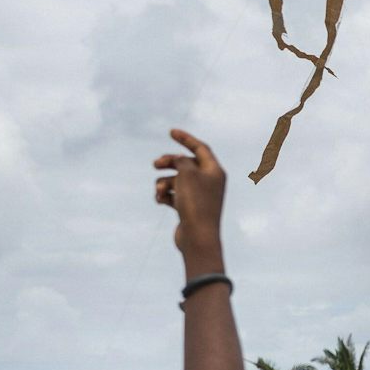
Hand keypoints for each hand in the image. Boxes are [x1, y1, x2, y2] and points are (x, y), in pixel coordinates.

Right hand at [153, 129, 226, 274]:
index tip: (171, 132)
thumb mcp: (187, 174)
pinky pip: (174, 195)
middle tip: (155, 164)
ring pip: (176, 180)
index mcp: (215, 171)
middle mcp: (210, 182)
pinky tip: (161, 200)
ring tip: (160, 191)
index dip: (186, 139)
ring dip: (164, 183)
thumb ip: (182, 160)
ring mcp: (199, 196)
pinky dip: (165, 195)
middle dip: (169, 162)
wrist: (197, 237)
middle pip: (186, 164)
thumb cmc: (195, 203)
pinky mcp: (190, 208)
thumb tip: (180, 157)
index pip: (201, 148)